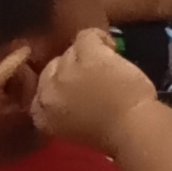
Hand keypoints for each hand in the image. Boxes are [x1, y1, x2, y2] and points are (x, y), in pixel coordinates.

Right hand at [31, 24, 160, 153]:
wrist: (131, 127)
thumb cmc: (112, 135)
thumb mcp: (75, 129)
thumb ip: (64, 110)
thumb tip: (71, 91)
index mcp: (42, 116)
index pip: (40, 92)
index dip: (58, 84)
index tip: (74, 87)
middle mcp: (48, 91)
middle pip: (53, 66)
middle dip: (71, 69)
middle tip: (93, 74)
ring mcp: (66, 71)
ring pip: (71, 51)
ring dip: (88, 55)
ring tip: (107, 63)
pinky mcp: (88, 54)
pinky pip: (87, 35)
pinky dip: (101, 38)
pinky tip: (112, 47)